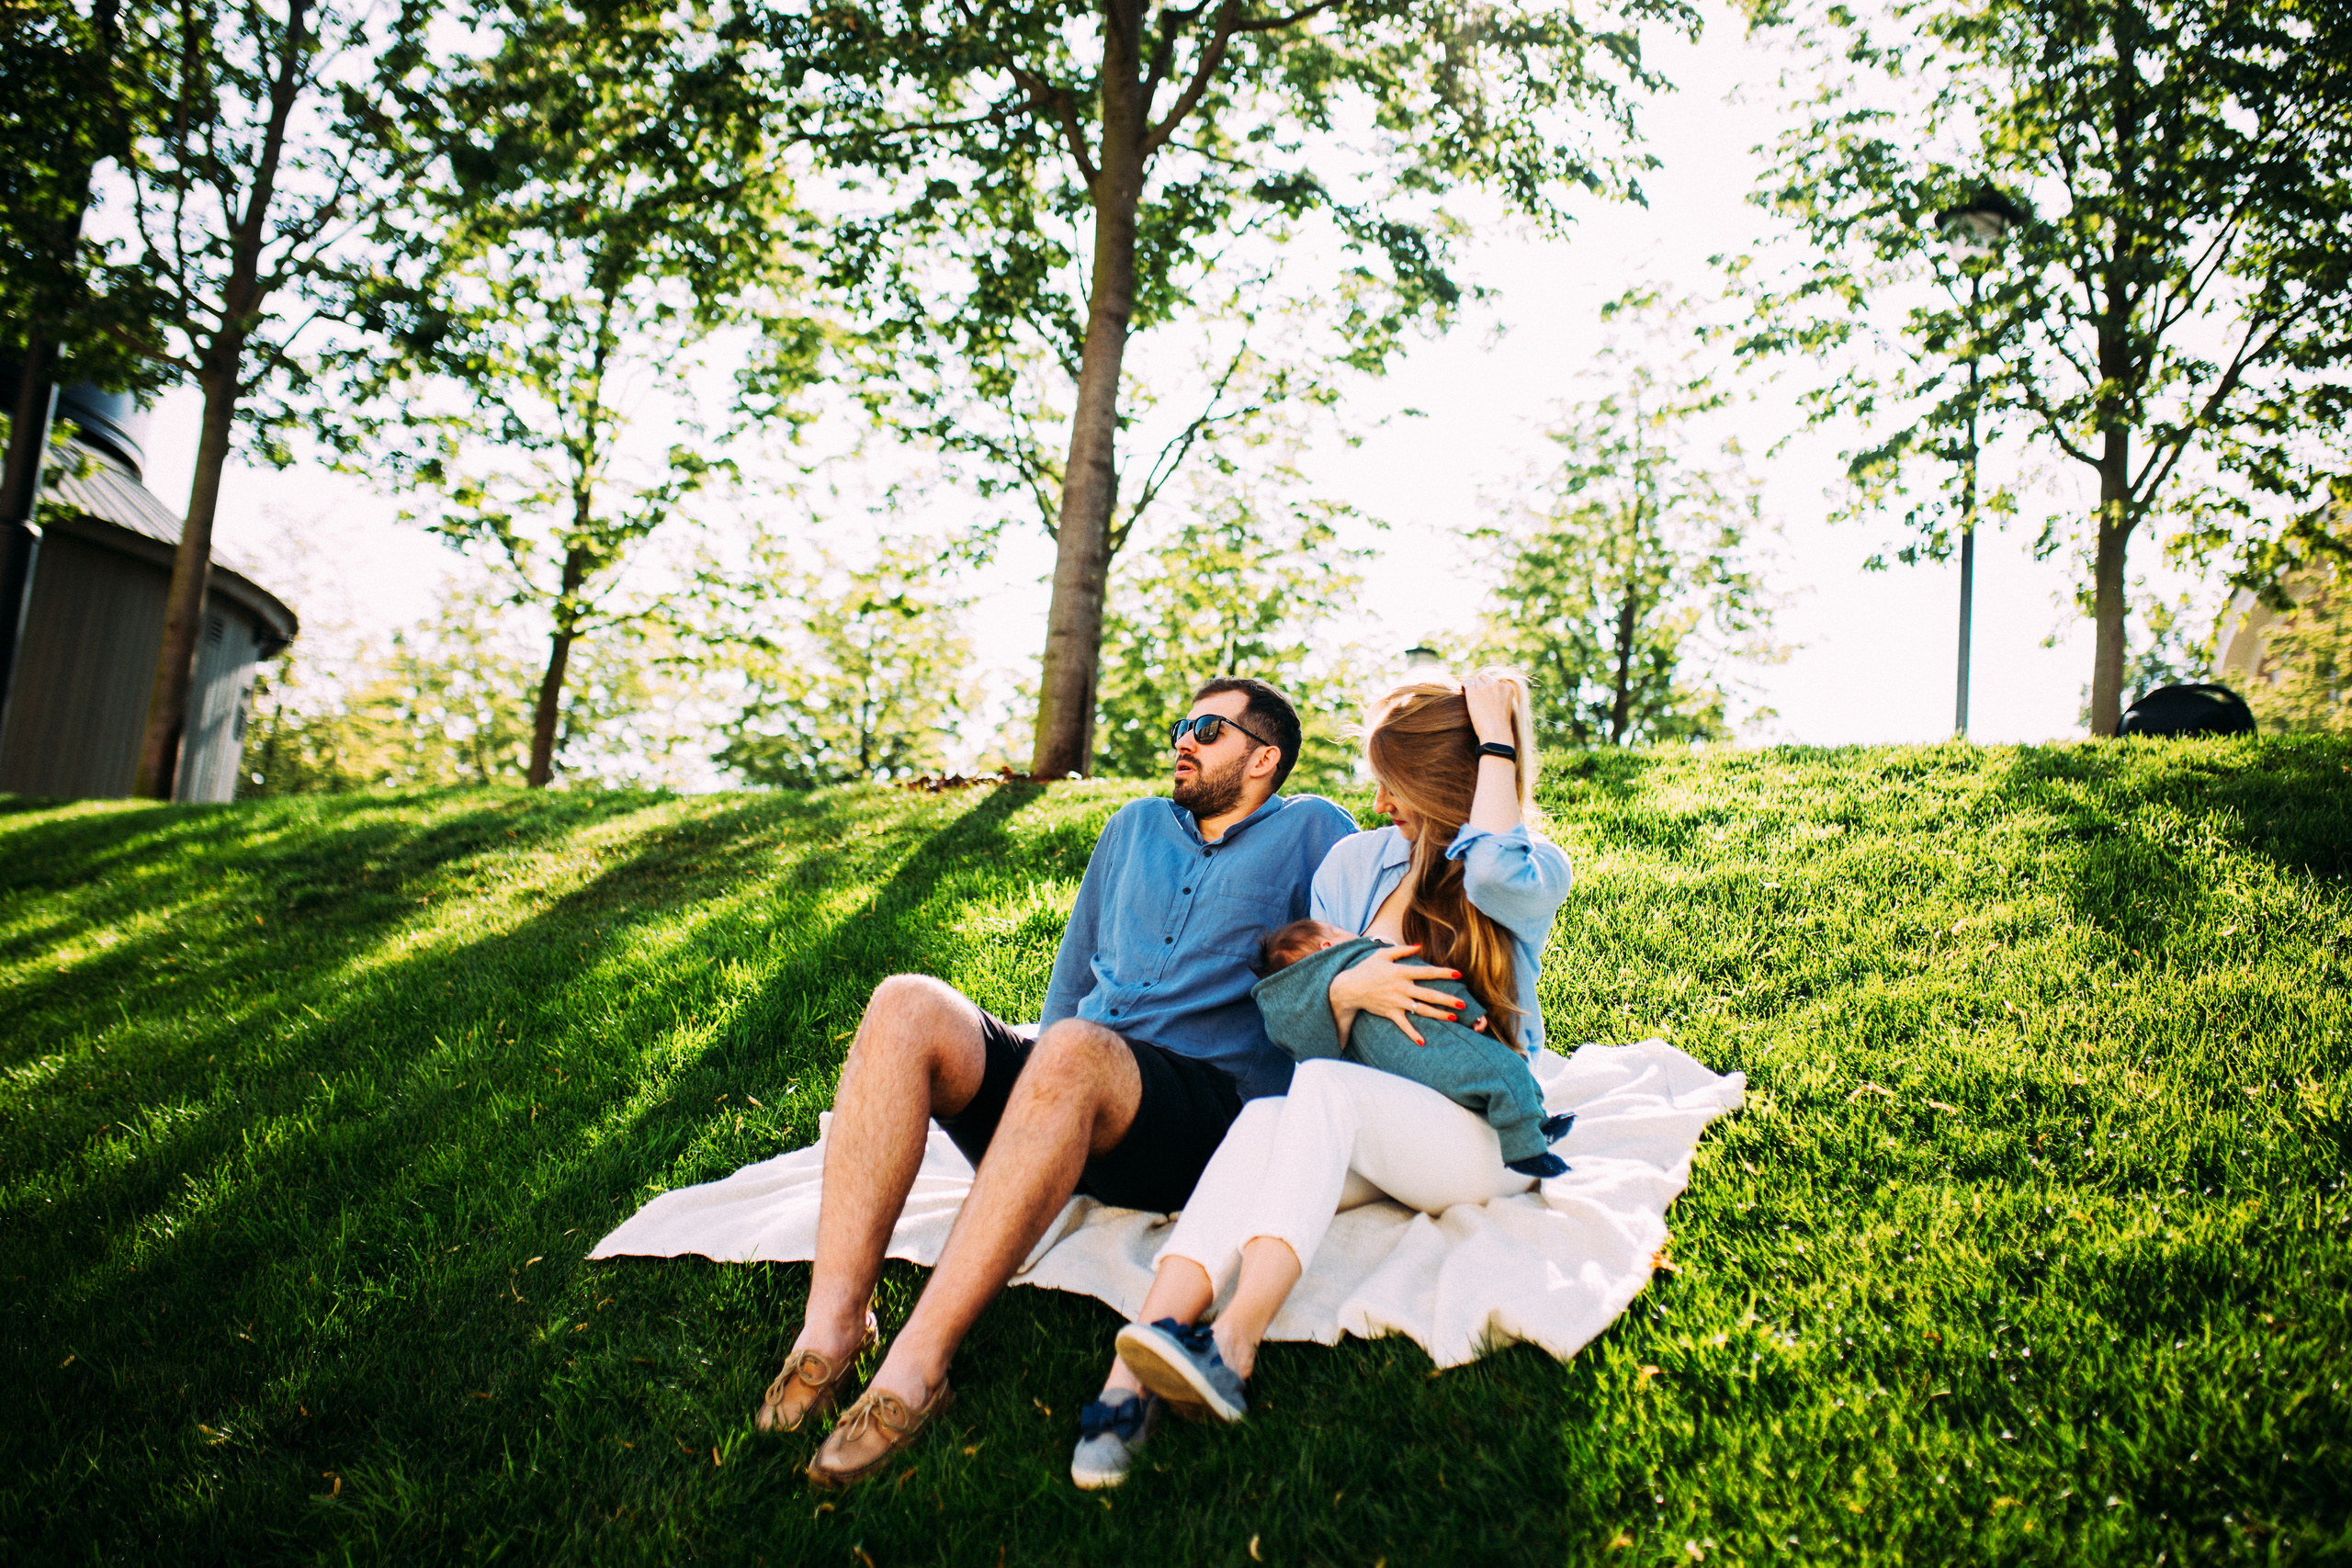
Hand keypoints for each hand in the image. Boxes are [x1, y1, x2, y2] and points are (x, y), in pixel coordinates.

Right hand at [1327, 942, 1461, 1046]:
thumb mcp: (1382, 954)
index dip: (1443, 973)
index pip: (1427, 973)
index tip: (1458, 974)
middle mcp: (1402, 988)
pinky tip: (1423, 1041)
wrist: (1348, 988)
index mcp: (1401, 972)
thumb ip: (1402, 950)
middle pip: (1429, 994)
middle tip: (1463, 1004)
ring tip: (1453, 1018)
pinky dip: (1412, 1034)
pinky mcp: (1390, 1012)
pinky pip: (1403, 1025)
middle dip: (1447, 1000)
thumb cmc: (1366, 968)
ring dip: (1438, 1015)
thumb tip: (1419, 946)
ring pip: (1422, 1010)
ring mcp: (1397, 1002)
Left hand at [1462, 672, 1519, 746]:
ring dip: (1471, 685)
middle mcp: (1497, 685)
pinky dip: (1464, 685)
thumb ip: (1500, 696)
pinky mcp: (1474, 693)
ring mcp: (1485, 688)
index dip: (1487, 686)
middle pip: (1484, 677)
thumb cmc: (1500, 725)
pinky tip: (1462, 689)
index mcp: (1507, 688)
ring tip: (1468, 692)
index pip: (1494, 680)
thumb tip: (1487, 693)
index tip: (1484, 693)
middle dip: (1479, 683)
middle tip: (1475, 693)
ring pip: (1475, 679)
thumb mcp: (1506, 706)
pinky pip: (1467, 683)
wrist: (1496, 733)